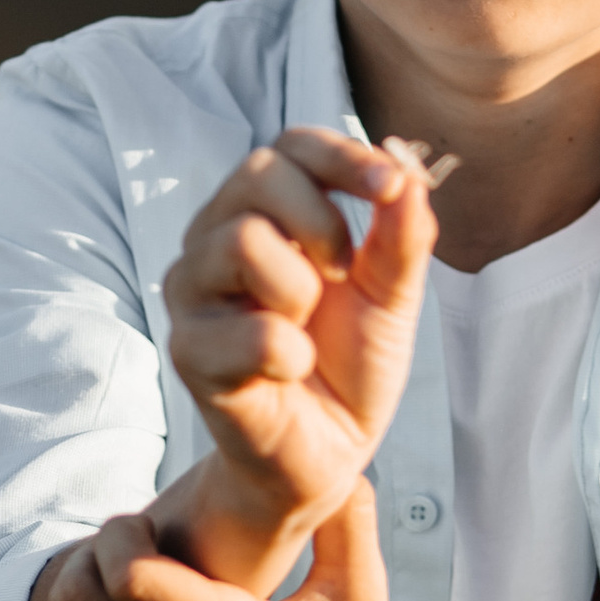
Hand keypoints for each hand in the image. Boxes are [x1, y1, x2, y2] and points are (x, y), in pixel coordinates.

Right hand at [154, 129, 439, 591]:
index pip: (289, 147)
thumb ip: (402, 237)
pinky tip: (292, 371)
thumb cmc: (347, 365)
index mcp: (263, 213)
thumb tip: (409, 174)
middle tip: (344, 275)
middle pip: (257, 174)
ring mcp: (194, 295)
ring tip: (307, 328)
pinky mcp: (190, 354)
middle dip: (321, 221)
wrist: (327, 454)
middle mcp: (215, 240)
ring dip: (301, 289)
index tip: (391, 188)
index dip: (342, 156)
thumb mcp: (393, 296)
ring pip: (241, 241)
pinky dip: (290, 354)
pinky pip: (247, 331)